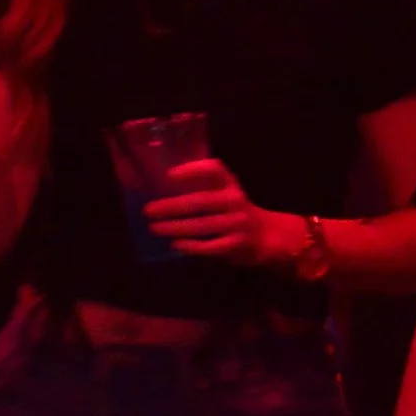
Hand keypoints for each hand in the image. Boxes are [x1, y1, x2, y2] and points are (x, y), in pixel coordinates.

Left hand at [144, 159, 300, 267]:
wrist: (267, 235)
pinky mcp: (236, 244)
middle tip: (148, 210)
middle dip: (171, 206)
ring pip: (201, 226)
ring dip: (174, 227)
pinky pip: (208, 246)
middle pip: (201, 201)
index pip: (215, 169)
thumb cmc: (235, 211)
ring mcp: (237, 223)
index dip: (193, 170)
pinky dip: (190, 246)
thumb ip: (203, 188)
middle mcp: (235, 200)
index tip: (169, 175)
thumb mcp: (225, 193)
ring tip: (154, 228)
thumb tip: (162, 187)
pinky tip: (175, 244)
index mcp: (231, 184)